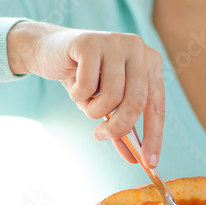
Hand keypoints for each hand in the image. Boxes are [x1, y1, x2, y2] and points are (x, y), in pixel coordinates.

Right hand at [7, 21, 164, 165]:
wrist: (49, 52)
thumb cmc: (83, 79)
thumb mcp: (106, 105)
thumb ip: (122, 128)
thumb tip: (137, 159)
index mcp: (149, 61)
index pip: (156, 104)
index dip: (154, 135)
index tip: (150, 163)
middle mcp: (137, 47)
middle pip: (136, 102)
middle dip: (118, 127)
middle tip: (100, 135)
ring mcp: (114, 41)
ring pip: (111, 96)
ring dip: (93, 110)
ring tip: (84, 101)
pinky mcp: (90, 42)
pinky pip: (87, 86)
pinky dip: (77, 95)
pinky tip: (72, 83)